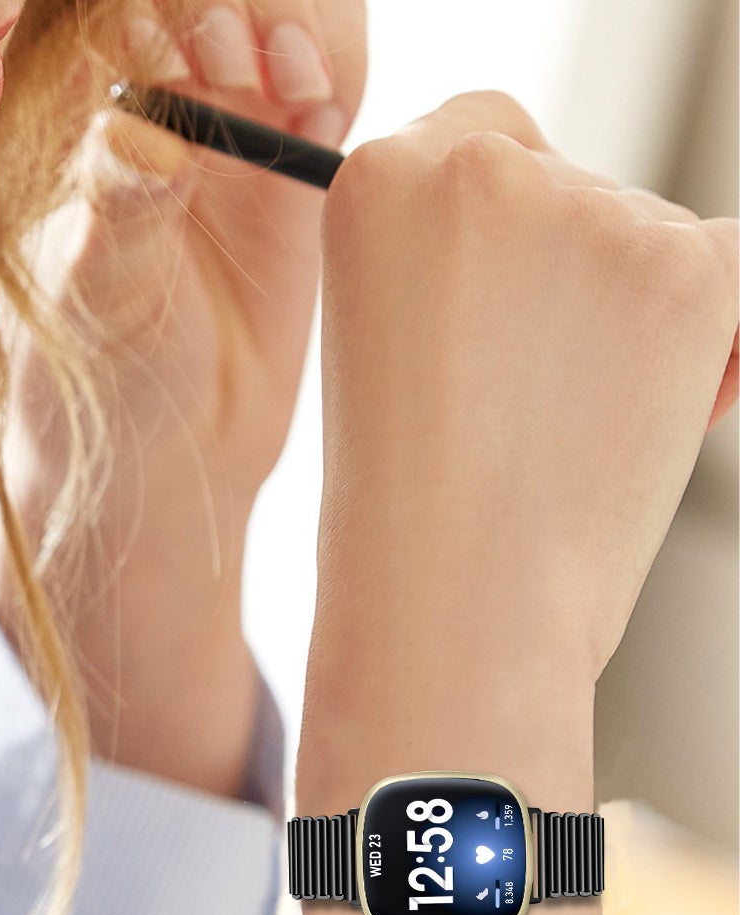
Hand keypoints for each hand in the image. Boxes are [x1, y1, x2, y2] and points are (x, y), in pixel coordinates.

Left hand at [0, 0, 366, 799]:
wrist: (168, 462)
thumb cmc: (95, 384)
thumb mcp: (94, 300)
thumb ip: (117, 211)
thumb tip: (146, 133)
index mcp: (80, 116)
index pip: (115, 9)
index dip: (155, 6)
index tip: (172, 47)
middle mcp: (158, 105)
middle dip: (233, 3)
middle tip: (234, 61)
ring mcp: (232, 133)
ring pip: (281, 24)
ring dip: (299, 27)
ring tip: (296, 86)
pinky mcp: (295, 172)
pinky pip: (327, 88)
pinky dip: (336, 80)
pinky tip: (327, 120)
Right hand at [307, 90, 738, 689]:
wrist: (456, 606)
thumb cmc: (404, 509)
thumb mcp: (381, 348)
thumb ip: (450, 261)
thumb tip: (568, 233)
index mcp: (378, 179)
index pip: (472, 139)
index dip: (489, 232)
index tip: (480, 311)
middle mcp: (482, 167)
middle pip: (563, 182)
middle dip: (560, 269)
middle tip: (518, 393)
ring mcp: (595, 210)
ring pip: (642, 235)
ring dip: (627, 315)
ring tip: (562, 432)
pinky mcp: (691, 266)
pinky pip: (726, 270)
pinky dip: (708, 339)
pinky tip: (642, 415)